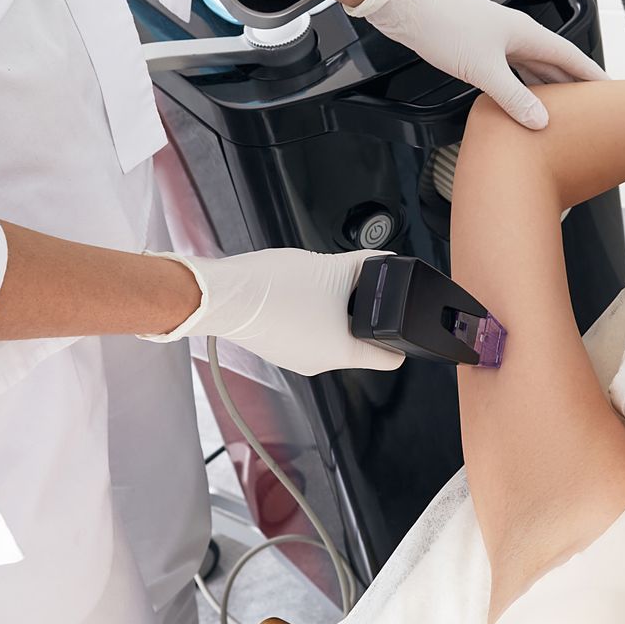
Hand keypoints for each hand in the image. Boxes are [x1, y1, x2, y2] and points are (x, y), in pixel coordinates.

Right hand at [137, 247, 406, 374]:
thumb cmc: (274, 289)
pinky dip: (307, 313)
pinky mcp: (274, 346)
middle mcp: (319, 363)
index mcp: (341, 352)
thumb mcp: (332, 268)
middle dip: (360, 314)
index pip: (389, 359)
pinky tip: (297, 292)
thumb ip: (365, 265)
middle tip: (356, 287)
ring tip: (321, 285)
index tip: (403, 323)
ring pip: (328, 334)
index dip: (402, 339)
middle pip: (357, 342)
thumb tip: (383, 260)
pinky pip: (303, 331)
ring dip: (331, 311)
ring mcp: (294, 357)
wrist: (222, 294)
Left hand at [347, 0, 607, 128]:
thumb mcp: (483, 69)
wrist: (407, 8)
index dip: (592, 75)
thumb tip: (539, 120)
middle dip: (573, 84)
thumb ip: (513, 97)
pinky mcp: (479, 48)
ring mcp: (497, 40)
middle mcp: (516, 34)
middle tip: (590, 107)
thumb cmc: (443, 25)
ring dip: (546, 87)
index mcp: (526, 33)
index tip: (610, 89)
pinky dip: (521, 86)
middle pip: (554, 63)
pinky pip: (511, 70)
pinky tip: (519, 100)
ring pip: (532, 67)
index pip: (571, 56)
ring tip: (560, 110)